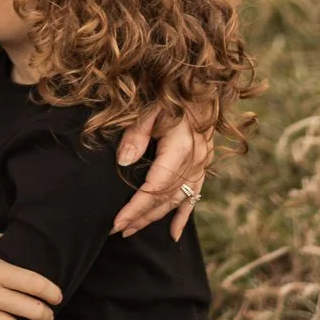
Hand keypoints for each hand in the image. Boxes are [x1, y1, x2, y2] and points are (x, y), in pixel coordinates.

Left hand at [114, 106, 211, 238]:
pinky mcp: (203, 165)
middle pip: (165, 198)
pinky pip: (194, 196)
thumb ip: (136, 134)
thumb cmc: (171, 94)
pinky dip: (183, 216)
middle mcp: (194, 161)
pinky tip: (174, 234)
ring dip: (155, 217)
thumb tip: (124, 161)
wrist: (201, 85)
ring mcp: (201, 165)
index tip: (117, 222)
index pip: (155, 187)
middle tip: (118, 230)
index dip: (136, 207)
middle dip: (140, 217)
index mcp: (180, 148)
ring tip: (132, 230)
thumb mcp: (149, 108)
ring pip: (177, 200)